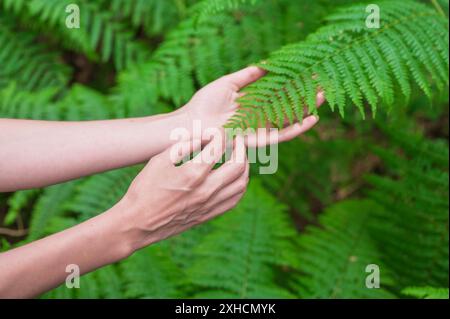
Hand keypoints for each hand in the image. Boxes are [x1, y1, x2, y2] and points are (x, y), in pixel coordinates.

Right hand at [116, 135, 248, 250]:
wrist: (138, 223)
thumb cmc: (145, 189)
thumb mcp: (159, 160)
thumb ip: (184, 145)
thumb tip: (204, 135)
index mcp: (193, 173)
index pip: (219, 147)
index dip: (221, 134)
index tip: (218, 131)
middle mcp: (206, 190)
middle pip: (238, 165)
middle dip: (241, 148)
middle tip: (237, 141)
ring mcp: (209, 205)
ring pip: (241, 184)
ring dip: (244, 167)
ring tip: (239, 158)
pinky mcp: (208, 215)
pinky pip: (234, 200)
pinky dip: (239, 186)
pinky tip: (234, 178)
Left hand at [180, 66, 324, 146]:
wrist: (191, 124)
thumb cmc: (204, 104)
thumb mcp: (228, 84)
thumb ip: (248, 76)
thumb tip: (266, 64)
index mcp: (253, 103)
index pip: (278, 93)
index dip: (293, 85)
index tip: (308, 74)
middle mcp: (259, 117)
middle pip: (287, 106)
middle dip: (304, 96)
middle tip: (322, 85)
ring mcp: (259, 129)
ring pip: (288, 120)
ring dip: (306, 109)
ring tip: (322, 98)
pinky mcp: (257, 140)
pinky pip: (280, 135)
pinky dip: (296, 128)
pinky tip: (311, 119)